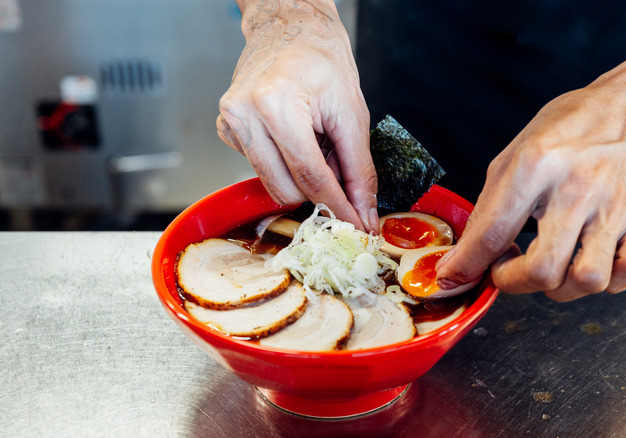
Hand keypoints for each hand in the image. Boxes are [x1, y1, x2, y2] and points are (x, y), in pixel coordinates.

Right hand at [217, 0, 377, 231]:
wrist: (289, 27)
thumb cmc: (321, 58)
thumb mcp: (352, 114)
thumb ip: (359, 168)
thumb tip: (363, 210)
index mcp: (277, 104)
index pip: (310, 176)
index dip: (337, 206)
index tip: (355, 225)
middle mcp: (245, 114)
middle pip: (286, 189)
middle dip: (318, 190)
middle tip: (337, 166)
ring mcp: (230, 122)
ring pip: (271, 184)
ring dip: (300, 176)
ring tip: (314, 142)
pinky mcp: (225, 129)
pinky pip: (260, 168)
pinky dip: (282, 162)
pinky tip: (292, 135)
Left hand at [437, 84, 625, 301]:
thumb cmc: (566, 131)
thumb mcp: (512, 156)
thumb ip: (487, 210)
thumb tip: (463, 259)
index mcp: (536, 165)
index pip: (494, 232)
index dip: (467, 265)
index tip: (455, 276)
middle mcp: (577, 189)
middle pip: (543, 269)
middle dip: (514, 283)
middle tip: (507, 269)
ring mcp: (614, 208)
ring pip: (588, 280)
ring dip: (561, 288)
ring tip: (550, 268)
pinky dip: (608, 281)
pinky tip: (588, 262)